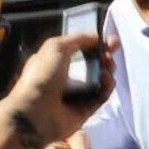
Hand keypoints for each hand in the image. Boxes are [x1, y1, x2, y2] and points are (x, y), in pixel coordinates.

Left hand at [5, 34, 119, 148]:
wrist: (36, 112)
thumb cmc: (41, 76)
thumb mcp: (55, 47)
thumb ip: (78, 38)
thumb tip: (96, 36)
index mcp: (55, 63)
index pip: (79, 50)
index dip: (94, 43)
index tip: (108, 38)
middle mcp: (66, 78)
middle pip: (93, 65)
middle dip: (105, 55)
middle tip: (113, 49)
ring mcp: (76, 95)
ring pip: (100, 80)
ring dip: (107, 69)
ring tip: (107, 63)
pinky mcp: (86, 110)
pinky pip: (101, 96)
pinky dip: (106, 86)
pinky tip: (106, 77)